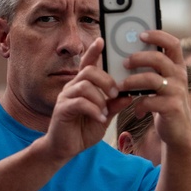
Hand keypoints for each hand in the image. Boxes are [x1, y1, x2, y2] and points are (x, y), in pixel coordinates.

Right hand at [44, 37, 119, 162]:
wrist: (65, 149)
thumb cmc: (82, 131)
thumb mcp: (104, 118)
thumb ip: (114, 106)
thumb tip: (128, 95)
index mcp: (82, 86)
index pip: (87, 63)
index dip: (93, 51)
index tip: (102, 40)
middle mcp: (72, 88)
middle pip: (89, 71)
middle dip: (106, 80)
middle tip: (115, 93)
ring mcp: (66, 98)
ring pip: (85, 86)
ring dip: (100, 98)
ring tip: (105, 111)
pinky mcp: (62, 109)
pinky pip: (80, 102)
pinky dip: (93, 110)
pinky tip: (100, 118)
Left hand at [113, 30, 190, 148]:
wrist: (179, 132)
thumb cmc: (166, 104)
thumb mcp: (163, 84)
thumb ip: (153, 71)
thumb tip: (127, 56)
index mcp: (178, 67)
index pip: (173, 43)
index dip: (157, 35)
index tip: (141, 34)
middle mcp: (180, 77)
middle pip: (158, 59)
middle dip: (138, 58)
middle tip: (124, 63)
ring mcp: (177, 92)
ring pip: (151, 79)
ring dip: (132, 81)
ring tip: (121, 86)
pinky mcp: (172, 107)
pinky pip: (149, 101)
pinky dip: (139, 106)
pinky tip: (136, 111)